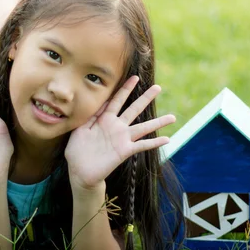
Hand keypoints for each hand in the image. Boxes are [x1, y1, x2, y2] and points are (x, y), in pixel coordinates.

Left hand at [65, 76, 174, 190]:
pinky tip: (167, 139)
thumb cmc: (77, 150)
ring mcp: (122, 139)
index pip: (117, 100)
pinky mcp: (125, 151)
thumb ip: (90, 116)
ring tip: (173, 117)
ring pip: (143, 127)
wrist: (79, 172)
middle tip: (158, 87)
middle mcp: (117, 127)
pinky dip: (154, 142)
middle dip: (145, 98)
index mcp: (104, 119)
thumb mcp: (80, 129)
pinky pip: (142, 146)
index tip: (135, 77)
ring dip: (158, 122)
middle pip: (134, 109)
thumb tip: (99, 101)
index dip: (125, 89)